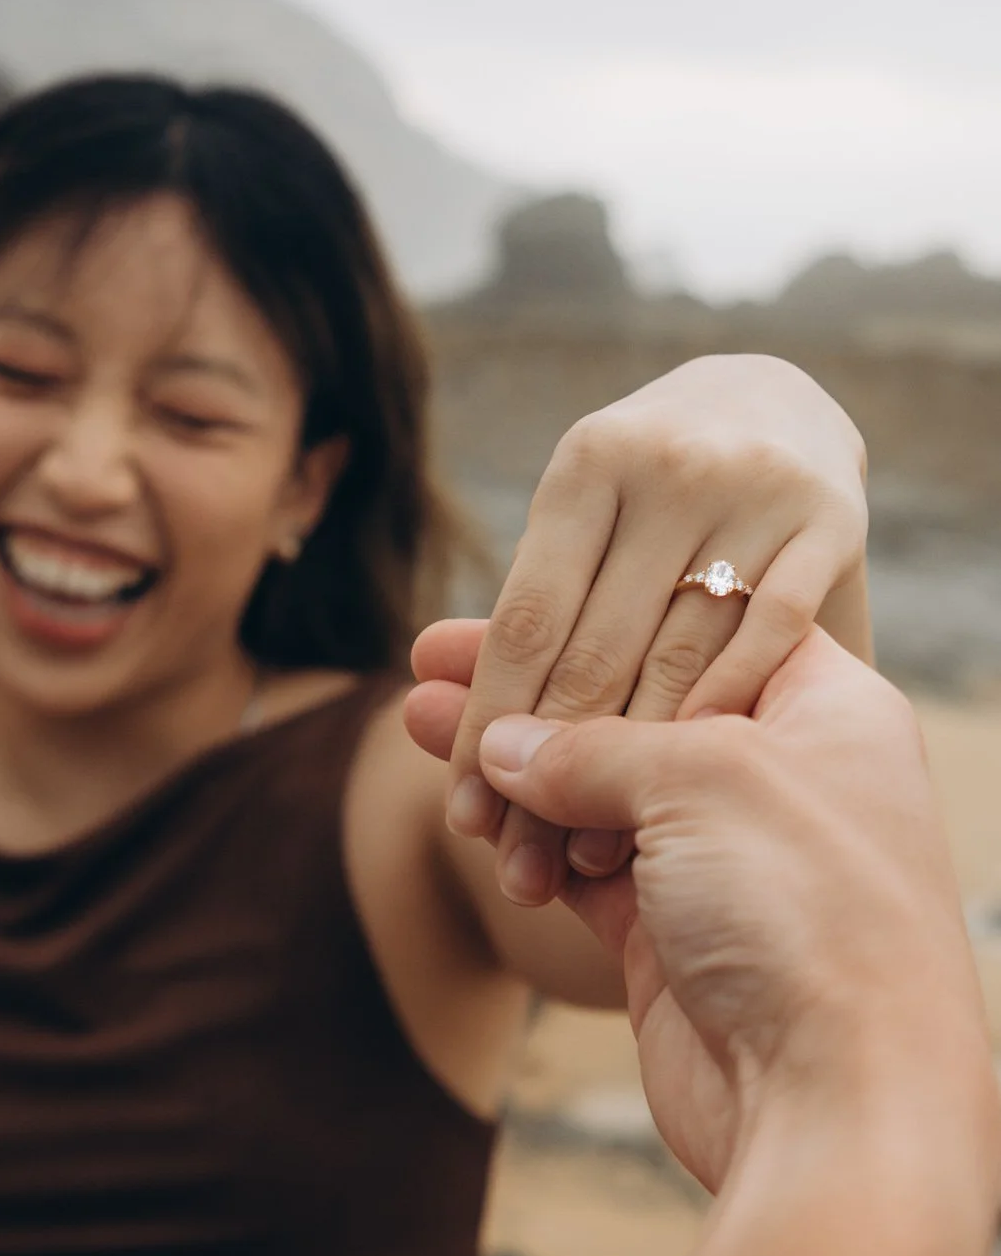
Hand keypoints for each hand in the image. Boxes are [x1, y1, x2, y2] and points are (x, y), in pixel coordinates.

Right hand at [414, 631, 994, 1193]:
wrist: (839, 1105)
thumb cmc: (809, 912)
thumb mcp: (698, 776)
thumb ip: (590, 746)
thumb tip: (503, 743)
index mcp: (827, 710)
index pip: (701, 626)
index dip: (600, 611)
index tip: (506, 603)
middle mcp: (784, 779)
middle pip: (637, 709)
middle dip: (532, 693)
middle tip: (430, 668)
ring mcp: (731, 865)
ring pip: (601, 796)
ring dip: (518, 780)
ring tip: (425, 737)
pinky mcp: (680, 941)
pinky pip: (589, 873)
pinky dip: (536, 856)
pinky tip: (479, 835)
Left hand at [440, 355, 868, 905]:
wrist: (777, 395)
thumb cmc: (647, 493)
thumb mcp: (583, 519)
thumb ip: (533, 610)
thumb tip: (423, 692)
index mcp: (586, 462)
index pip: (525, 622)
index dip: (489, 725)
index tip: (463, 811)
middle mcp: (669, 466)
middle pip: (595, 649)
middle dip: (547, 770)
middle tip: (515, 860)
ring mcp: (757, 491)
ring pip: (678, 657)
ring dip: (630, 771)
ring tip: (584, 856)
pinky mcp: (833, 522)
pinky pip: (769, 639)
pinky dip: (722, 710)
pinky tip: (685, 776)